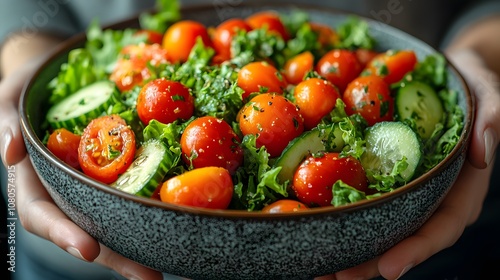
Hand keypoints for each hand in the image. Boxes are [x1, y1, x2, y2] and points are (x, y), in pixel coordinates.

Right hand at [0, 61, 162, 279]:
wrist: (51, 79)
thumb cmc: (27, 88)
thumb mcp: (10, 99)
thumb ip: (6, 122)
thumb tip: (10, 153)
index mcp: (32, 181)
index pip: (41, 214)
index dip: (62, 234)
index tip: (88, 250)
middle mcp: (62, 191)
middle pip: (85, 232)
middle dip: (114, 258)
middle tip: (149, 276)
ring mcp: (88, 186)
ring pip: (110, 223)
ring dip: (137, 249)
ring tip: (168, 268)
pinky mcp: (112, 175)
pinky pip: (128, 196)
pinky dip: (147, 215)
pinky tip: (175, 227)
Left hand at [316, 49, 499, 279]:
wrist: (450, 72)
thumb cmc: (472, 82)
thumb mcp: (491, 92)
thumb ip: (492, 119)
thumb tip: (483, 153)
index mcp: (461, 184)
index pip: (443, 225)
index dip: (417, 249)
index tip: (388, 269)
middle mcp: (432, 191)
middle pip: (404, 235)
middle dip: (372, 260)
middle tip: (338, 276)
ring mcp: (407, 183)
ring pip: (381, 223)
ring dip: (350, 247)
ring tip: (319, 268)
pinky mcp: (385, 171)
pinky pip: (364, 194)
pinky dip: (342, 213)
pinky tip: (315, 222)